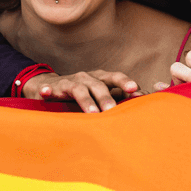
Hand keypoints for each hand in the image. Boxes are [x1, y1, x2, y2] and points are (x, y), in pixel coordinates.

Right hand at [22, 70, 139, 112]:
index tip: (136, 91)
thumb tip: (144, 103)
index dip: (125, 83)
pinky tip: (45, 93)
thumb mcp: (101, 94)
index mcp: (101, 78)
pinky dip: (47, 90)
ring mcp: (71, 82)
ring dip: (86, 100)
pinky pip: (50, 88)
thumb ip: (119, 98)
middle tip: (113, 111)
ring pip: (79, 89)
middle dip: (107, 98)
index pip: (115, 77)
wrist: (51, 86)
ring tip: (92, 113)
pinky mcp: (54, 88)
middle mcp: (87, 77)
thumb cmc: (83, 93)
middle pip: (99, 84)